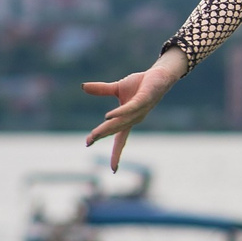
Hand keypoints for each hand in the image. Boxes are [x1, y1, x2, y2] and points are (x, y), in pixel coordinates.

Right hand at [83, 49, 187, 168]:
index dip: (115, 152)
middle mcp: (134, 118)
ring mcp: (140, 110)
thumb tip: (82, 87)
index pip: (119, 138)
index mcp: (129, 119)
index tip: (109, 165)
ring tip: (94, 134)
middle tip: (88, 142)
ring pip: (121, 122)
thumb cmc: (140, 84)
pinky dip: (119, 113)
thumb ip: (101, 90)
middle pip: (116, 131)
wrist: (158, 75)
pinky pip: (130, 108)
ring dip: (107, 129)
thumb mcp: (117, 88)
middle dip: (102, 137)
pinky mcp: (143, 100)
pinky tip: (108, 117)